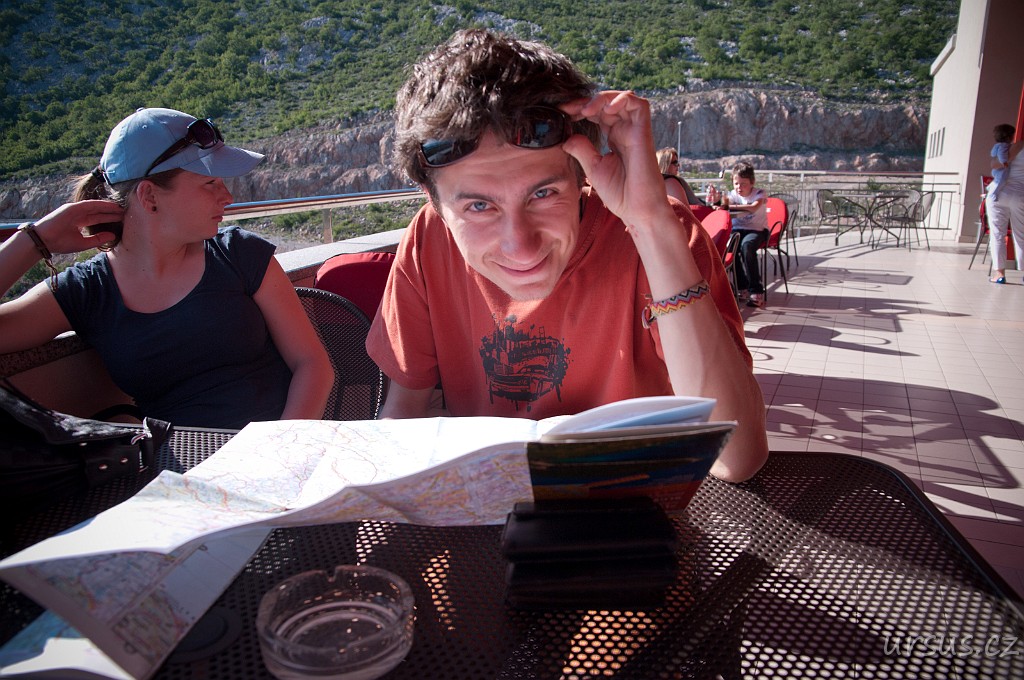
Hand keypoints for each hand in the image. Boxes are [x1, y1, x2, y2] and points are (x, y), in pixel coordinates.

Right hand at [33, 201, 122, 254]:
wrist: (45, 241)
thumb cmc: (61, 243)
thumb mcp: (84, 243)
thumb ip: (98, 239)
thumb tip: (113, 235)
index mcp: (80, 222)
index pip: (98, 219)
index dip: (109, 218)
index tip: (122, 219)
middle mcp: (78, 215)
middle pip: (98, 212)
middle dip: (111, 212)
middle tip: (125, 212)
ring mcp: (74, 210)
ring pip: (95, 207)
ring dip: (107, 207)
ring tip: (120, 208)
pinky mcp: (71, 208)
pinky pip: (88, 205)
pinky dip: (99, 204)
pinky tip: (109, 205)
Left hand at [560, 91, 674, 230]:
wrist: (638, 210)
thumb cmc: (621, 194)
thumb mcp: (593, 169)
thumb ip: (581, 150)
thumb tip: (567, 138)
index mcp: (614, 138)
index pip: (598, 114)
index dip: (581, 109)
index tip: (563, 113)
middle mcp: (625, 132)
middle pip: (608, 103)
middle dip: (587, 102)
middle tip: (569, 109)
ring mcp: (635, 131)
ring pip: (623, 99)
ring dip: (604, 98)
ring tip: (587, 109)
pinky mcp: (644, 133)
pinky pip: (639, 105)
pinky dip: (623, 99)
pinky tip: (606, 109)